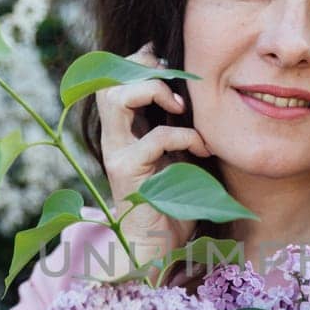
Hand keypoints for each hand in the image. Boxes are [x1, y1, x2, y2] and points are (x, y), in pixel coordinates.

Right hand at [97, 40, 212, 272]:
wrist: (157, 250)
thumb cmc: (173, 205)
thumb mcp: (180, 156)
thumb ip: (181, 127)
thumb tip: (202, 96)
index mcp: (124, 131)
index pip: (115, 78)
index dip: (140, 59)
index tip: (172, 62)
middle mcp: (113, 138)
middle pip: (107, 80)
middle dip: (142, 68)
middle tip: (175, 80)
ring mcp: (116, 154)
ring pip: (116, 98)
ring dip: (153, 91)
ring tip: (180, 106)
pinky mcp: (128, 173)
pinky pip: (154, 137)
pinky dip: (184, 135)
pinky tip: (202, 147)